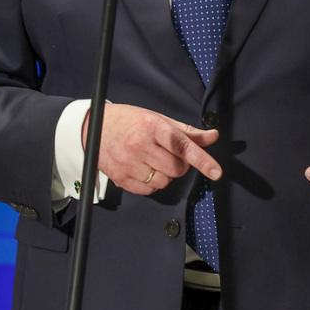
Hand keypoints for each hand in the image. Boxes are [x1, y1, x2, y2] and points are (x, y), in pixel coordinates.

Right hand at [87, 103, 221, 195]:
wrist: (93, 127)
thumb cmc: (129, 121)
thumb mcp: (157, 119)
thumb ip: (186, 132)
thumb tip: (212, 136)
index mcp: (152, 126)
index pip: (182, 145)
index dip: (202, 160)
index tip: (216, 172)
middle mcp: (139, 145)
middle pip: (176, 168)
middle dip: (179, 165)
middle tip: (167, 154)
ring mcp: (129, 163)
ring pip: (164, 182)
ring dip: (165, 175)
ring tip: (152, 161)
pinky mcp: (120, 177)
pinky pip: (149, 191)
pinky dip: (152, 183)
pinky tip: (143, 169)